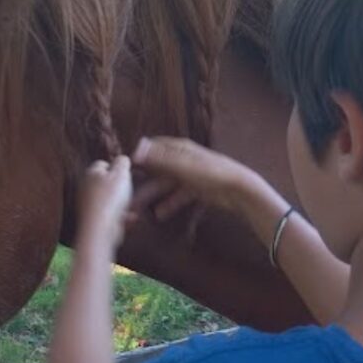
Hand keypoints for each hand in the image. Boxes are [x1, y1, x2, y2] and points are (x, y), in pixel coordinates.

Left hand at [78, 156, 132, 246]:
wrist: (100, 230)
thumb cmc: (110, 200)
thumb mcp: (121, 174)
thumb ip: (122, 162)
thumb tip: (122, 158)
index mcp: (90, 173)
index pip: (104, 163)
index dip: (118, 168)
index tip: (127, 175)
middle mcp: (86, 187)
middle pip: (107, 182)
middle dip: (121, 188)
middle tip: (129, 192)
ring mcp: (88, 204)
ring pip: (111, 200)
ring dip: (123, 204)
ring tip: (130, 208)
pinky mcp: (94, 218)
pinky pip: (110, 214)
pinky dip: (119, 217)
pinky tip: (127, 220)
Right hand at [131, 137, 259, 221]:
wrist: (239, 190)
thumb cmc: (209, 173)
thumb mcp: (181, 165)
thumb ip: (158, 158)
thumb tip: (135, 148)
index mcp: (178, 148)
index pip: (153, 147)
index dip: (139, 156)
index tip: (124, 169)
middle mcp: (182, 159)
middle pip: (157, 170)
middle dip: (142, 183)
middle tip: (127, 197)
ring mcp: (190, 175)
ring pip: (166, 185)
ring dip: (152, 197)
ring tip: (138, 211)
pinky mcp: (197, 189)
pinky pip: (178, 196)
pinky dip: (169, 204)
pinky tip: (159, 215)